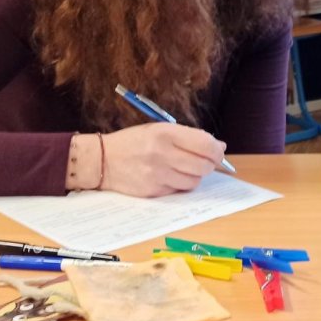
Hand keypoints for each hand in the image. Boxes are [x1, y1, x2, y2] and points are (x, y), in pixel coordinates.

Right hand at [98, 123, 227, 196]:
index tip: (218, 151)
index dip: (217, 150)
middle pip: (203, 166)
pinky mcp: (153, 191)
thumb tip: (219, 146)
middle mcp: (162, 154)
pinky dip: (180, 184)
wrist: (101, 160)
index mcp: (165, 133)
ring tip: (184, 168)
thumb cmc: (133, 143)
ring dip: (195, 176)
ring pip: (194, 181)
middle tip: (205, 161)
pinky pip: (179, 190)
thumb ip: (189, 137)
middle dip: (210, 164)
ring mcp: (157, 175)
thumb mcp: (159, 130)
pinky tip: (169, 176)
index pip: (205, 145)